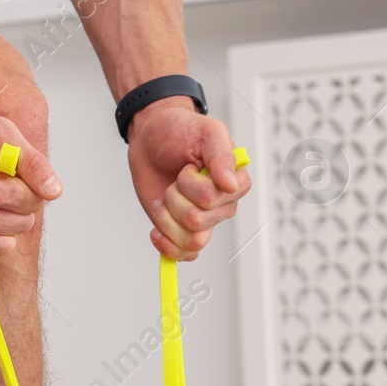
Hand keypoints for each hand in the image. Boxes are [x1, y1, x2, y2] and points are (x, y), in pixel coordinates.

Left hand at [126, 98, 250, 260]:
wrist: (151, 138)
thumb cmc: (180, 130)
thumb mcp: (206, 131)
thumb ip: (221, 155)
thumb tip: (230, 184)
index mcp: (235, 182)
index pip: (213, 200)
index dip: (191, 185)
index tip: (188, 167)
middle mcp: (223, 205)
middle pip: (196, 220)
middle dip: (174, 197)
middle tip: (174, 179)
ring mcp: (203, 220)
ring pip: (190, 241)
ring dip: (166, 218)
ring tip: (163, 198)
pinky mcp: (182, 231)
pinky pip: (184, 255)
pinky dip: (167, 247)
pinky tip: (156, 231)